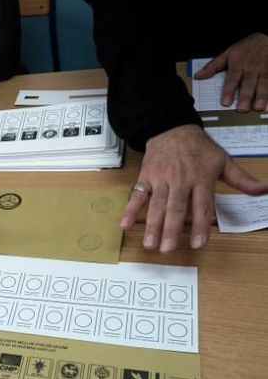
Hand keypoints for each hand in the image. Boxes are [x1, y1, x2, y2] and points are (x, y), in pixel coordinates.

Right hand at [120, 125, 267, 251]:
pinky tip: (125, 224)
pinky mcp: (146, 177)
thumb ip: (241, 180)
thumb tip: (263, 190)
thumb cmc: (199, 148)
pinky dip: (130, 209)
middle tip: (167, 249)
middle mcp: (180, 181)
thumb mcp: (223, 161)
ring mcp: (161, 180)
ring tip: (149, 244)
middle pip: (175, 208)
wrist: (172, 129)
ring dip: (152, 225)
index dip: (200, 225)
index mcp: (201, 179)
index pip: (202, 206)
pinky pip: (137, 195)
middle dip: (170, 229)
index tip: (198, 243)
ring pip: (156, 205)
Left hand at [194, 32, 267, 111]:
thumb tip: (198, 76)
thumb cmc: (244, 49)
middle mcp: (251, 68)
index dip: (229, 90)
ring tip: (259, 108)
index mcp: (238, 64)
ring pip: (264, 83)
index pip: (232, 79)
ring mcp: (264, 69)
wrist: (265, 37)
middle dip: (246, 96)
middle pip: (248, 83)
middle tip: (242, 109)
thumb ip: (213, 66)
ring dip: (262, 96)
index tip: (226, 103)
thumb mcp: (227, 53)